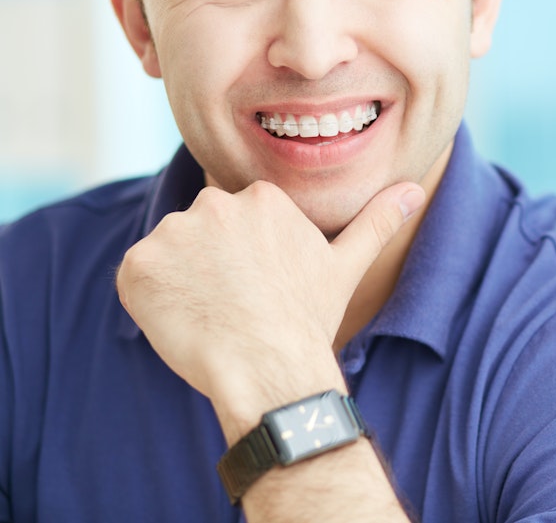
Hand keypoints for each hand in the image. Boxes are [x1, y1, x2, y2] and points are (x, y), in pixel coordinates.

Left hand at [116, 179, 425, 427]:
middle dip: (212, 263)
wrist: (269, 368)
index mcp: (262, 197)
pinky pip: (138, 276)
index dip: (245, 259)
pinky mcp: (139, 264)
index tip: (258, 288)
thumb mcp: (346, 265)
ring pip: (170, 253)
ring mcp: (173, 232)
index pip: (238, 220)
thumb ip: (377, 221)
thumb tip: (416, 190)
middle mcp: (215, 202)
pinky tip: (184, 321)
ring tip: (213, 315)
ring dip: (182, 280)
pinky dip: (152, 299)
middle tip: (235, 303)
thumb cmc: (308, 320)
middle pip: (202, 231)